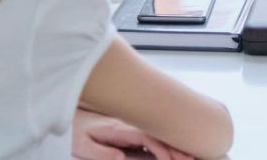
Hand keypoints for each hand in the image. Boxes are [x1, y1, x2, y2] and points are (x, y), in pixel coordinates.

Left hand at [71, 108, 192, 159]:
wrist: (74, 111)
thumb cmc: (78, 130)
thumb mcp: (81, 144)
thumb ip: (100, 152)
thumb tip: (120, 158)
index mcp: (119, 129)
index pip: (147, 137)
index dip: (162, 149)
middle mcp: (131, 125)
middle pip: (159, 134)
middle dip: (177, 146)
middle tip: (192, 158)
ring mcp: (134, 126)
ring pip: (160, 134)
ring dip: (176, 144)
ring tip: (191, 155)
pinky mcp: (134, 131)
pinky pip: (155, 136)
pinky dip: (169, 143)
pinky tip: (179, 151)